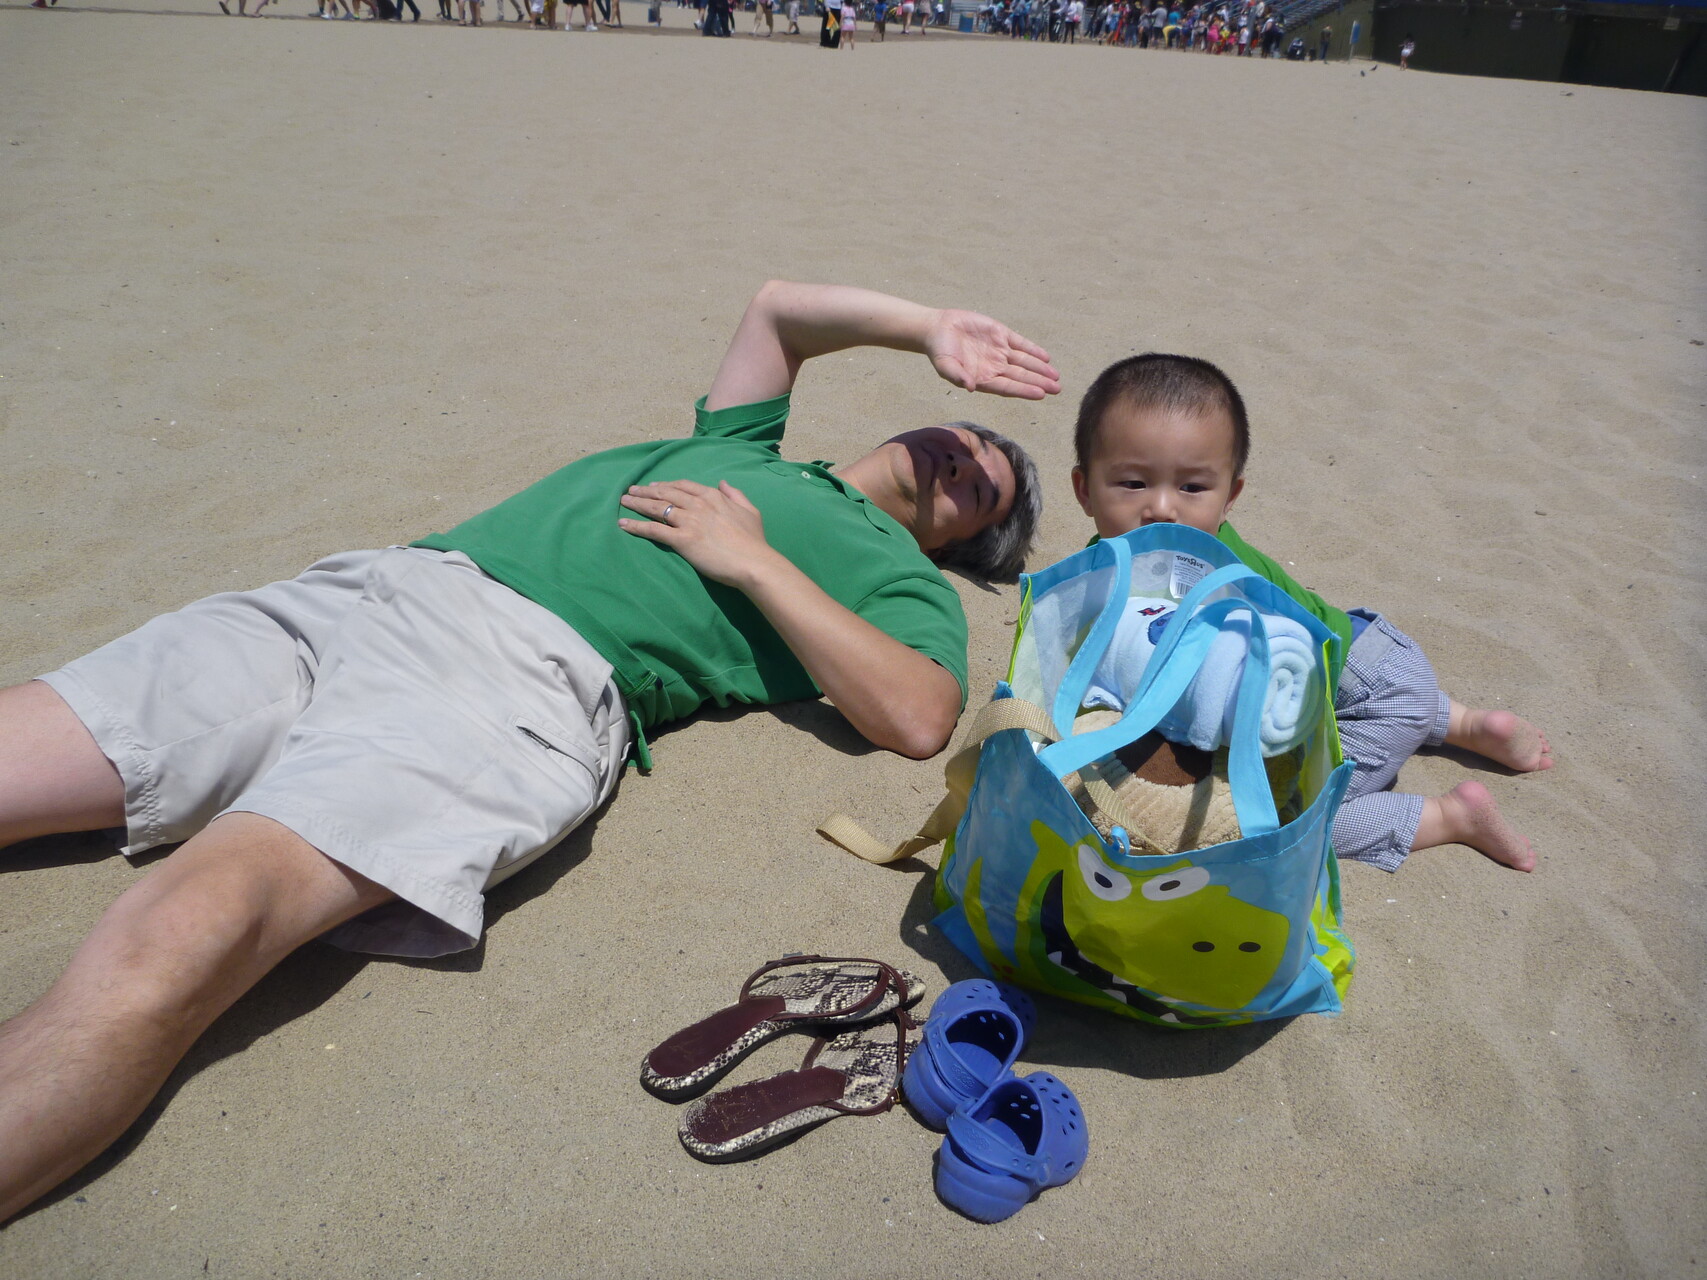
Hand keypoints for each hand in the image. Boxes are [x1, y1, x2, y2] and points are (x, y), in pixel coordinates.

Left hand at [618, 479, 779, 589]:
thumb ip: (735, 494)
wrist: (753, 562)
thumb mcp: (750, 511)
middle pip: (666, 493)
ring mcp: (688, 521)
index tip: (656, 485)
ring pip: (656, 508)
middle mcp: (697, 504)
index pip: (683, 485)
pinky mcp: (681, 539)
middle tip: (632, 490)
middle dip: (646, 490)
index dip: (667, 484)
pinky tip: (623, 524)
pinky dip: (636, 525)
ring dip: (637, 503)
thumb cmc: (753, 541)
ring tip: (624, 501)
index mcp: (713, 496)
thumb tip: (723, 483)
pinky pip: (653, 530)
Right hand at [923, 309, 1060, 399]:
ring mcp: (999, 351)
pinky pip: (1020, 344)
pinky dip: (1033, 350)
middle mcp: (995, 367)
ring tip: (1056, 376)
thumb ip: (956, 376)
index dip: (1024, 390)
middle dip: (1039, 382)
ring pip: (1024, 361)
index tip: (1040, 394)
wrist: (938, 328)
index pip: (1008, 387)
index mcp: (983, 379)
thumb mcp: (944, 365)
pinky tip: (1045, 358)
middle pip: (1021, 376)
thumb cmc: (939, 351)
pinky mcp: (1000, 335)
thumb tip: (969, 387)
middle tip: (1057, 388)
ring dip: (1040, 369)